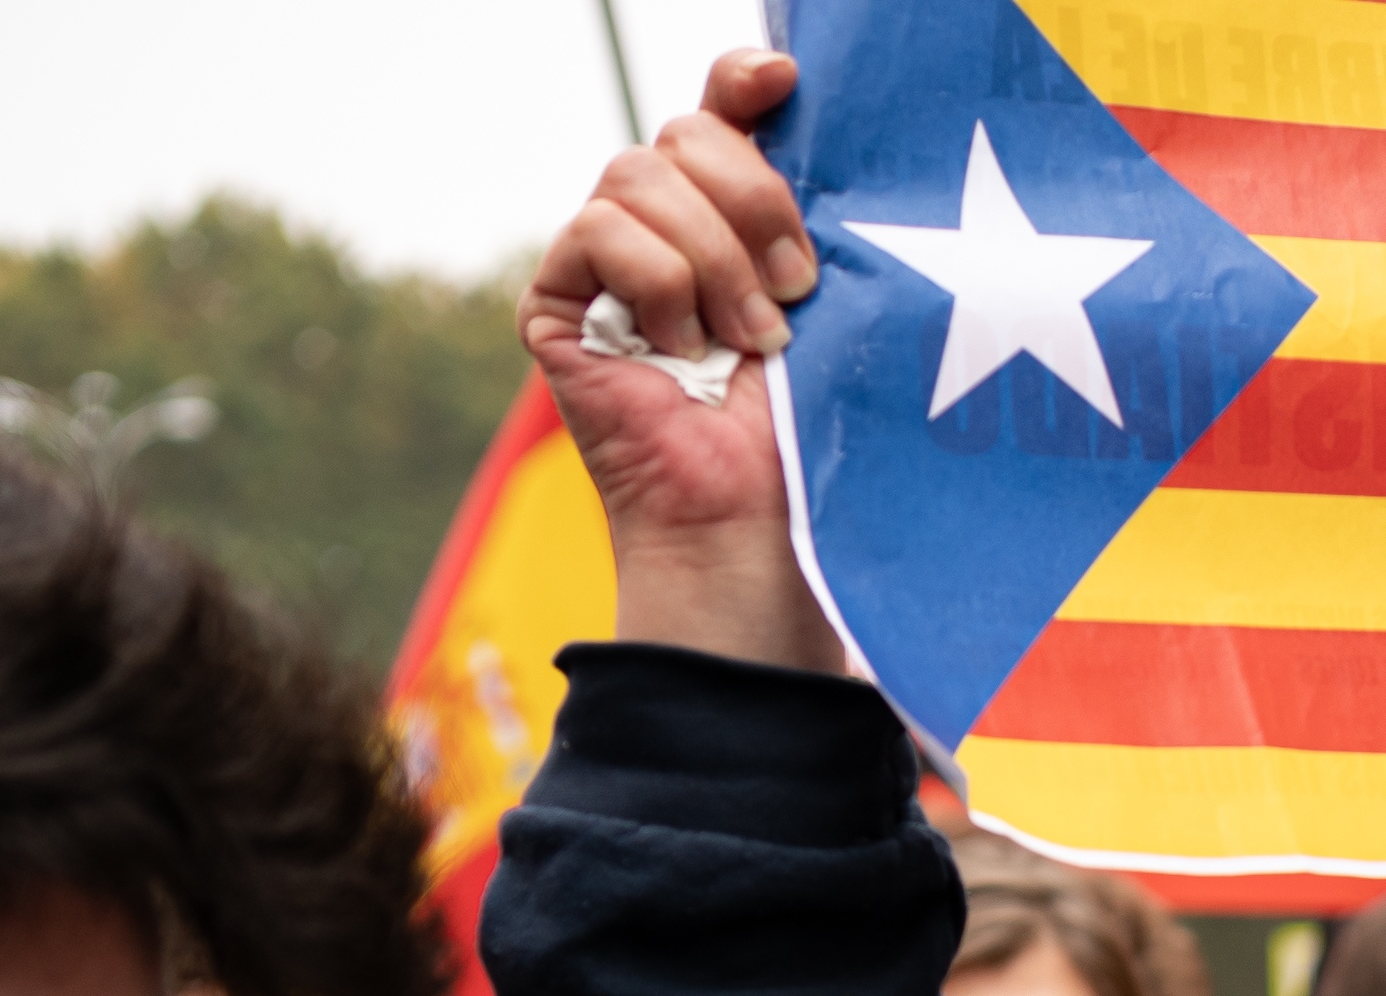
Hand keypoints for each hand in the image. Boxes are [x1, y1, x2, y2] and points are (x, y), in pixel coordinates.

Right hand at [520, 48, 845, 669]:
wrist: (755, 524)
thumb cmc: (806, 429)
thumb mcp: (829, 298)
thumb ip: (805, 206)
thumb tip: (791, 91)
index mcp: (731, 220)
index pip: (722, 110)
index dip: (743, 81)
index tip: (784, 82)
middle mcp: (665, 232)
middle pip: (685, 134)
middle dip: (752, 200)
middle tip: (798, 290)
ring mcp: (604, 265)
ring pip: (641, 173)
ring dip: (713, 259)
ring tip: (752, 342)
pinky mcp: (557, 302)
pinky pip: (597, 228)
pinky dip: (654, 283)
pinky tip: (680, 350)